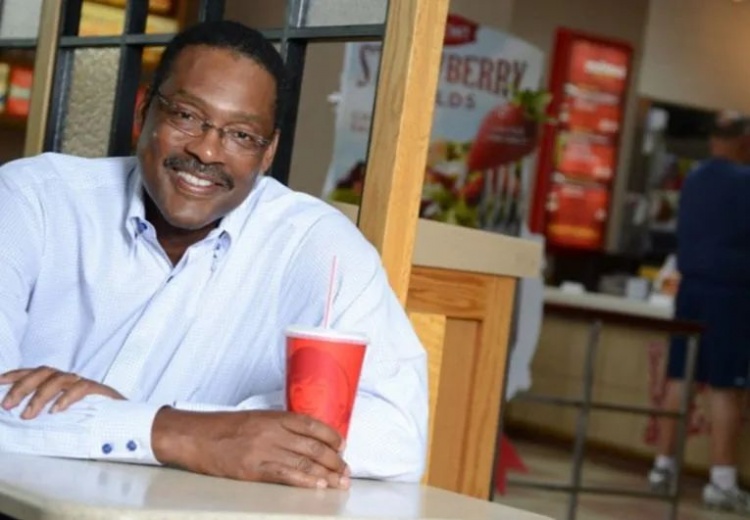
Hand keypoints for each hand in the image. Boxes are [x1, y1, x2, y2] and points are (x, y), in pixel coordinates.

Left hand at [0, 366, 124, 418]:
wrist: (127, 425)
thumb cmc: (95, 424)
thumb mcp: (66, 419)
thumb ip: (48, 417)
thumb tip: (22, 420)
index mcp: (61, 384)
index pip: (36, 373)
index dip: (17, 375)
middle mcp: (72, 380)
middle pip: (44, 373)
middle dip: (22, 387)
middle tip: (7, 405)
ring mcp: (86, 384)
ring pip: (59, 379)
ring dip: (39, 396)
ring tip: (29, 415)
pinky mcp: (100, 391)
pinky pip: (81, 388)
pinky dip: (66, 398)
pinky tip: (56, 410)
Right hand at [152, 408, 349, 489]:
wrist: (195, 437)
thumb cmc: (223, 428)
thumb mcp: (255, 418)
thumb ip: (279, 425)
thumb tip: (305, 438)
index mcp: (273, 416)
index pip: (311, 424)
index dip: (331, 435)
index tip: (342, 445)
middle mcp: (272, 431)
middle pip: (312, 445)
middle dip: (334, 459)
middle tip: (346, 469)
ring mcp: (263, 450)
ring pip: (303, 461)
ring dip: (326, 473)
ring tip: (340, 481)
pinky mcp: (253, 469)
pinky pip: (285, 475)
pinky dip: (305, 480)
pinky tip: (318, 486)